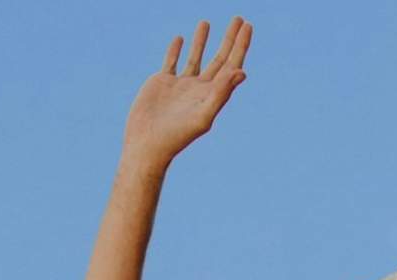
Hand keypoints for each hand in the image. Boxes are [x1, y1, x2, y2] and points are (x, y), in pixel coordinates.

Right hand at [122, 18, 252, 168]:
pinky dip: (176, 50)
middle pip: (220, 59)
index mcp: (213, 95)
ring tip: (206, 22)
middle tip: (239, 19)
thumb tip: (242, 72)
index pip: (232, 65)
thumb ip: (222, 93)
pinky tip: (180, 39)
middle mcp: (200, 88)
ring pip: (196, 57)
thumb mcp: (203, 114)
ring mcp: (182, 85)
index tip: (248, 26)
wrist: (148, 144)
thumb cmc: (177, 135)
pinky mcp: (163, 83)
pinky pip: (172, 62)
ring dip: (202, 40)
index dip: (241, 46)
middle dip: (229, 39)